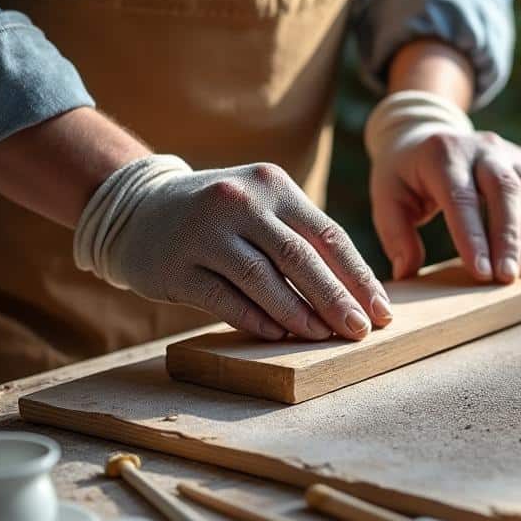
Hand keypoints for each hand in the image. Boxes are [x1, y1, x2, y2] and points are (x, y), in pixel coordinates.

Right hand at [74, 156, 391, 340]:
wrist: (138, 208)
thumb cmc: (221, 216)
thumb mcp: (262, 207)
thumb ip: (302, 238)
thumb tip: (356, 294)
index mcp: (272, 184)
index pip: (327, 234)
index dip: (358, 276)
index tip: (381, 310)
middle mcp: (239, 201)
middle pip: (300, 258)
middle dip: (336, 299)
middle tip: (360, 331)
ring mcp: (204, 232)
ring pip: (262, 279)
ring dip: (298, 314)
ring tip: (323, 336)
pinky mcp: (174, 265)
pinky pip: (223, 299)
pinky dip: (254, 319)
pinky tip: (278, 336)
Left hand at [370, 126, 520, 282]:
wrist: (426, 133)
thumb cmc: (405, 174)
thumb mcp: (388, 197)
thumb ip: (396, 234)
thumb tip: (407, 272)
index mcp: (442, 153)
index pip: (460, 197)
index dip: (472, 237)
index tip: (480, 273)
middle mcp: (481, 147)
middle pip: (504, 189)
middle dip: (508, 237)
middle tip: (507, 277)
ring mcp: (508, 153)